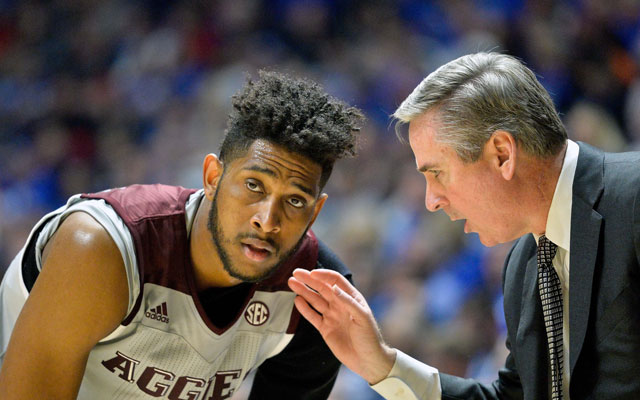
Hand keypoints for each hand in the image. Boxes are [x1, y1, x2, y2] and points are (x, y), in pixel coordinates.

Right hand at [288, 268, 395, 383]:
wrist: (367, 360)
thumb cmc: (369, 337)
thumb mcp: (363, 317)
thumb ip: (348, 302)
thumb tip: (333, 288)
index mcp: (351, 298)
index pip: (335, 281)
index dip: (324, 275)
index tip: (312, 273)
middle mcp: (340, 304)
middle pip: (322, 288)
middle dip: (309, 280)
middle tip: (296, 273)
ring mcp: (332, 316)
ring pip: (315, 300)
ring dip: (304, 291)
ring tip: (292, 283)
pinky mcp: (325, 328)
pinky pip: (313, 316)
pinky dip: (304, 309)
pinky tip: (297, 300)